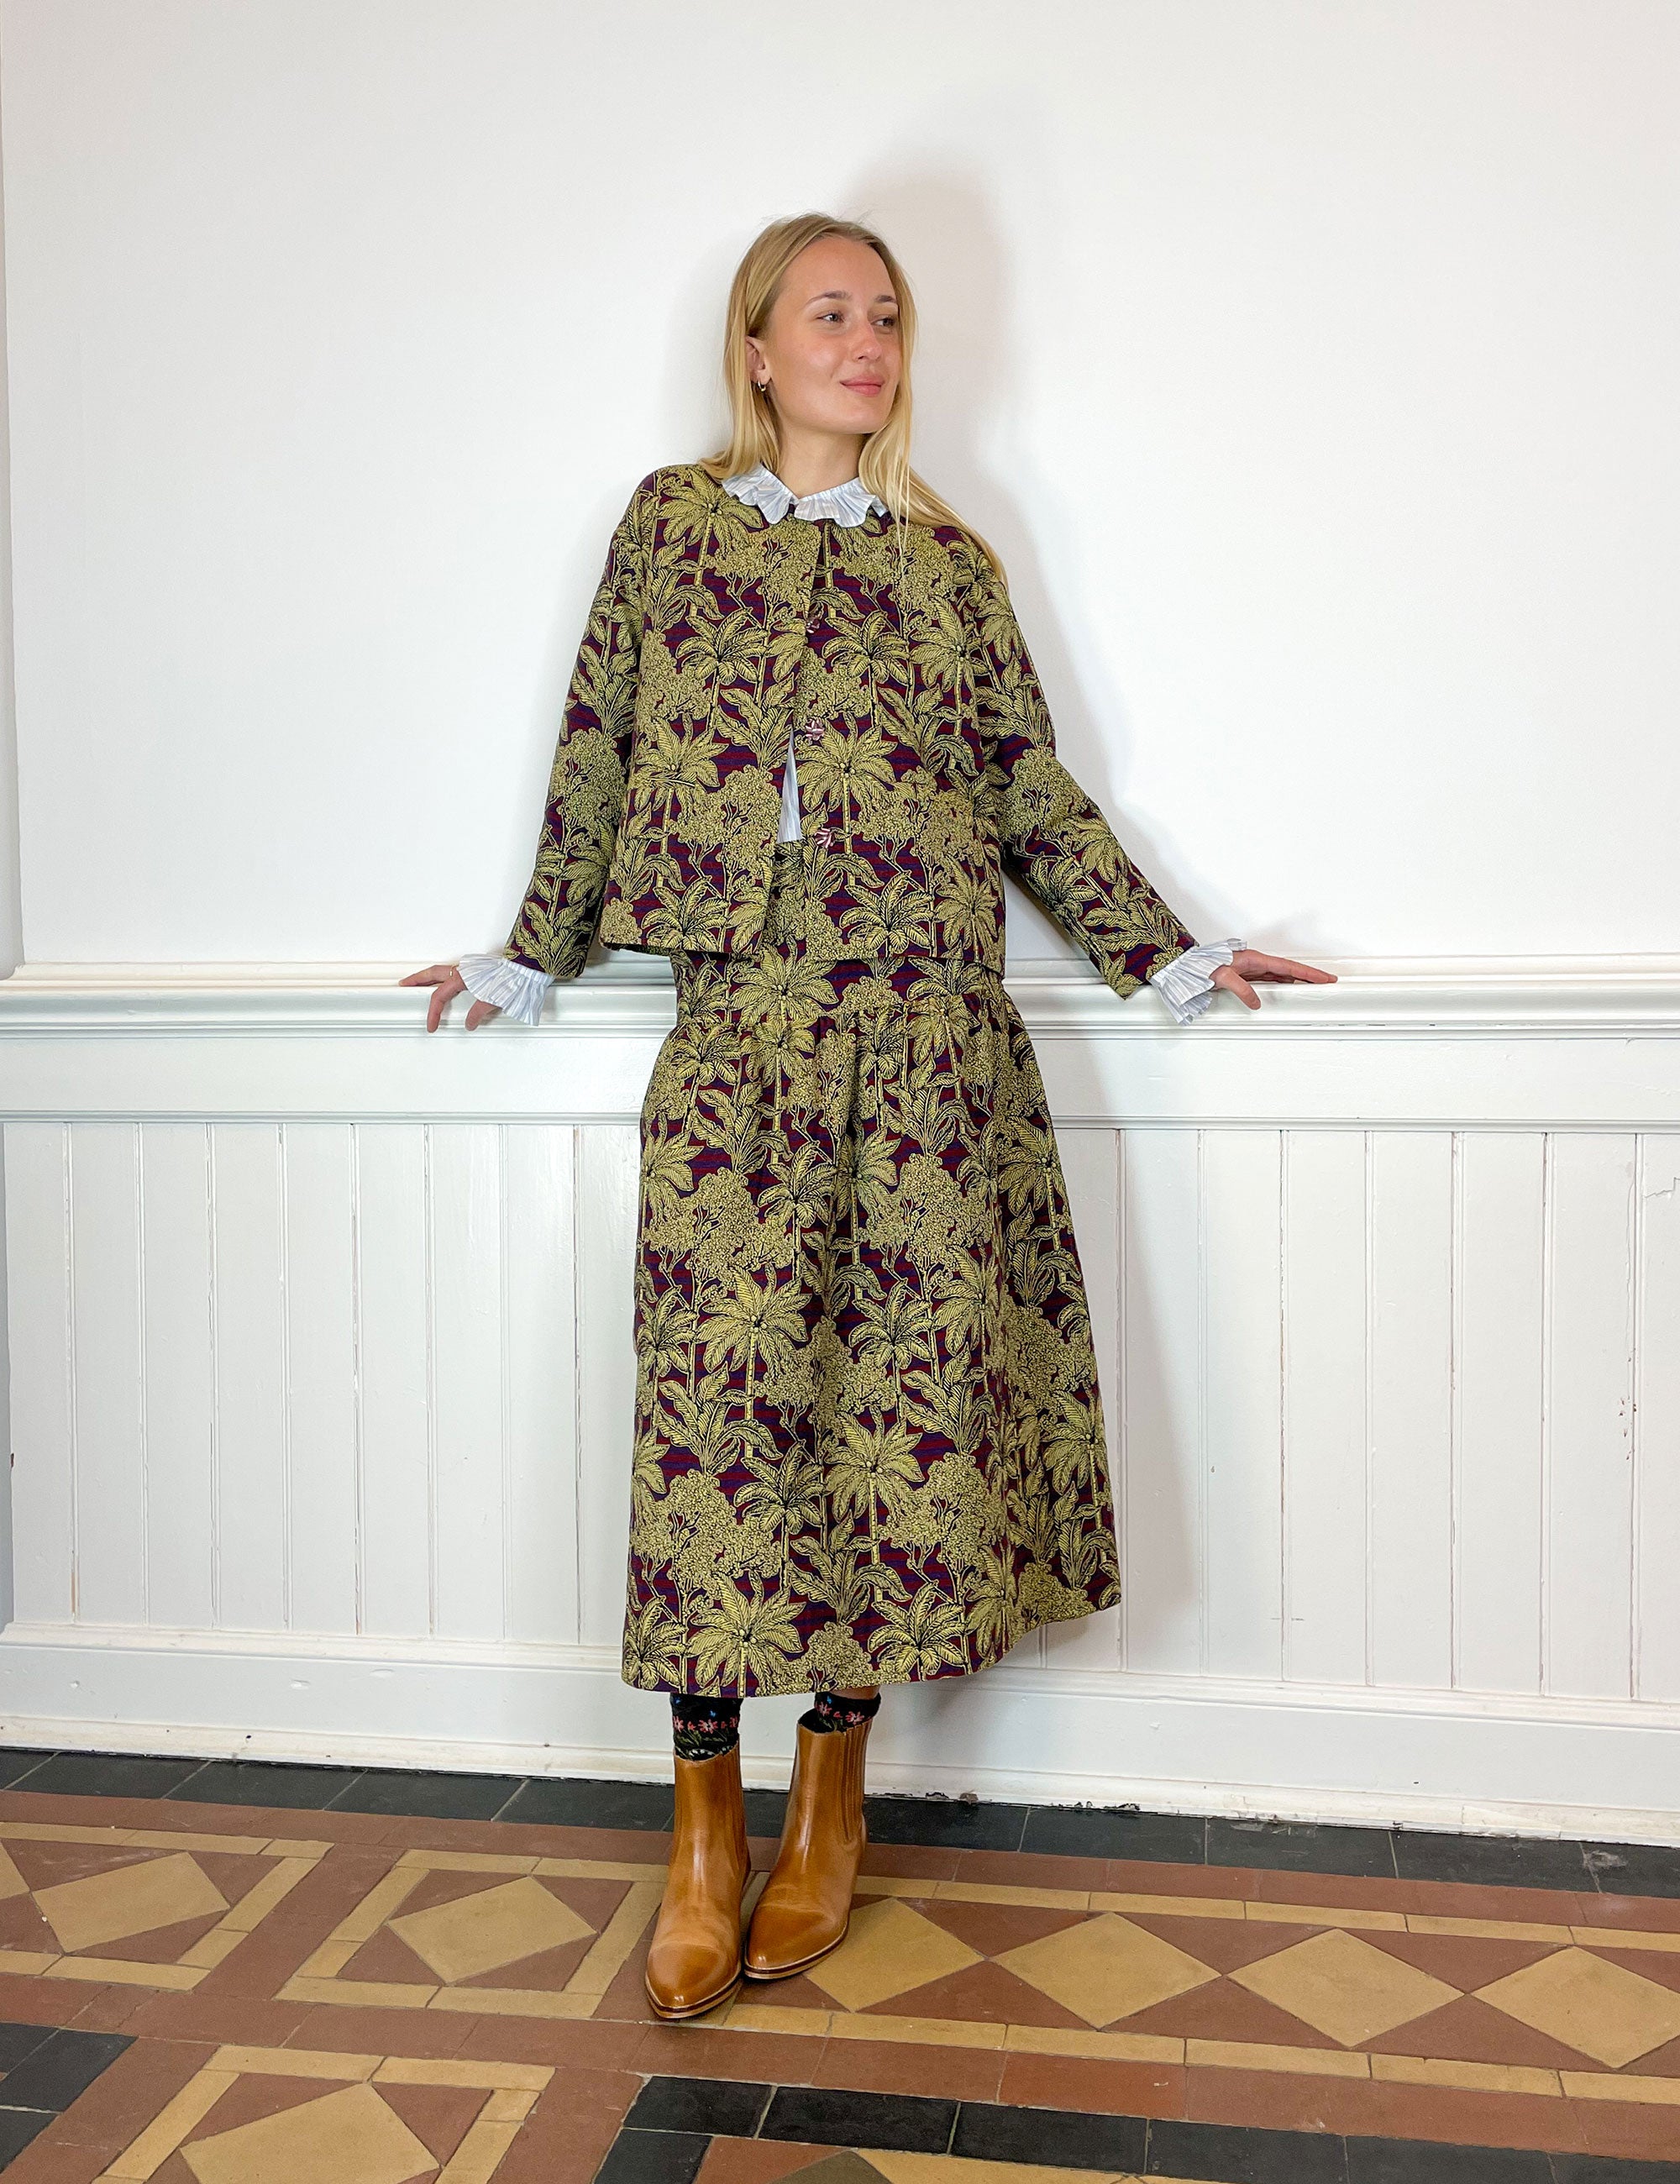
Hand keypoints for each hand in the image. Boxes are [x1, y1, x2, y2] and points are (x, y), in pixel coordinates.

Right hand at [399, 962, 502, 1033]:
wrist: (525, 966)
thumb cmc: (512, 978)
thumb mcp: (492, 1000)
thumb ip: (477, 1012)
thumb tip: (469, 1022)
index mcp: (462, 977)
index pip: (439, 996)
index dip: (433, 1013)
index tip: (432, 1025)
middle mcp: (463, 969)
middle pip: (432, 974)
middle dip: (417, 980)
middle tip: (405, 985)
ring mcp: (470, 967)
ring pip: (442, 970)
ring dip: (430, 976)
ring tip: (422, 983)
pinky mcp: (478, 967)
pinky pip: (454, 971)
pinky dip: (445, 976)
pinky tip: (447, 982)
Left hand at [1211, 949, 1336, 1010]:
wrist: (1186, 965)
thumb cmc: (1201, 965)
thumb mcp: (1223, 977)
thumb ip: (1242, 989)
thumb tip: (1257, 1002)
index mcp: (1254, 959)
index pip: (1288, 967)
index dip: (1308, 973)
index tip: (1325, 977)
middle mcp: (1255, 962)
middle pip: (1288, 971)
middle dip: (1308, 976)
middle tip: (1326, 983)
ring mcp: (1251, 969)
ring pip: (1280, 976)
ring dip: (1296, 981)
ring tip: (1312, 988)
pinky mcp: (1245, 976)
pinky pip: (1269, 981)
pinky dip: (1281, 986)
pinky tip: (1287, 991)